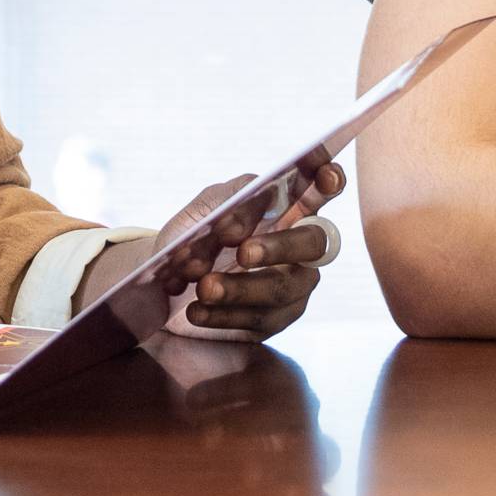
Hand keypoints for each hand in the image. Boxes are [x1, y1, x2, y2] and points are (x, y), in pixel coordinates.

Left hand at [153, 163, 346, 341]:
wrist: (164, 288)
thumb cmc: (193, 238)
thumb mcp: (203, 210)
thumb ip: (227, 204)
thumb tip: (242, 220)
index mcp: (287, 207)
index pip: (320, 189)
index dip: (331, 181)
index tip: (326, 175)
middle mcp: (299, 245)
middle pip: (313, 243)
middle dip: (279, 247)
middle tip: (243, 252)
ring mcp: (293, 285)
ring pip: (283, 288)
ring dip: (240, 288)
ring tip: (204, 288)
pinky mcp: (275, 320)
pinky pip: (260, 320)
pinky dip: (225, 315)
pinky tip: (197, 311)